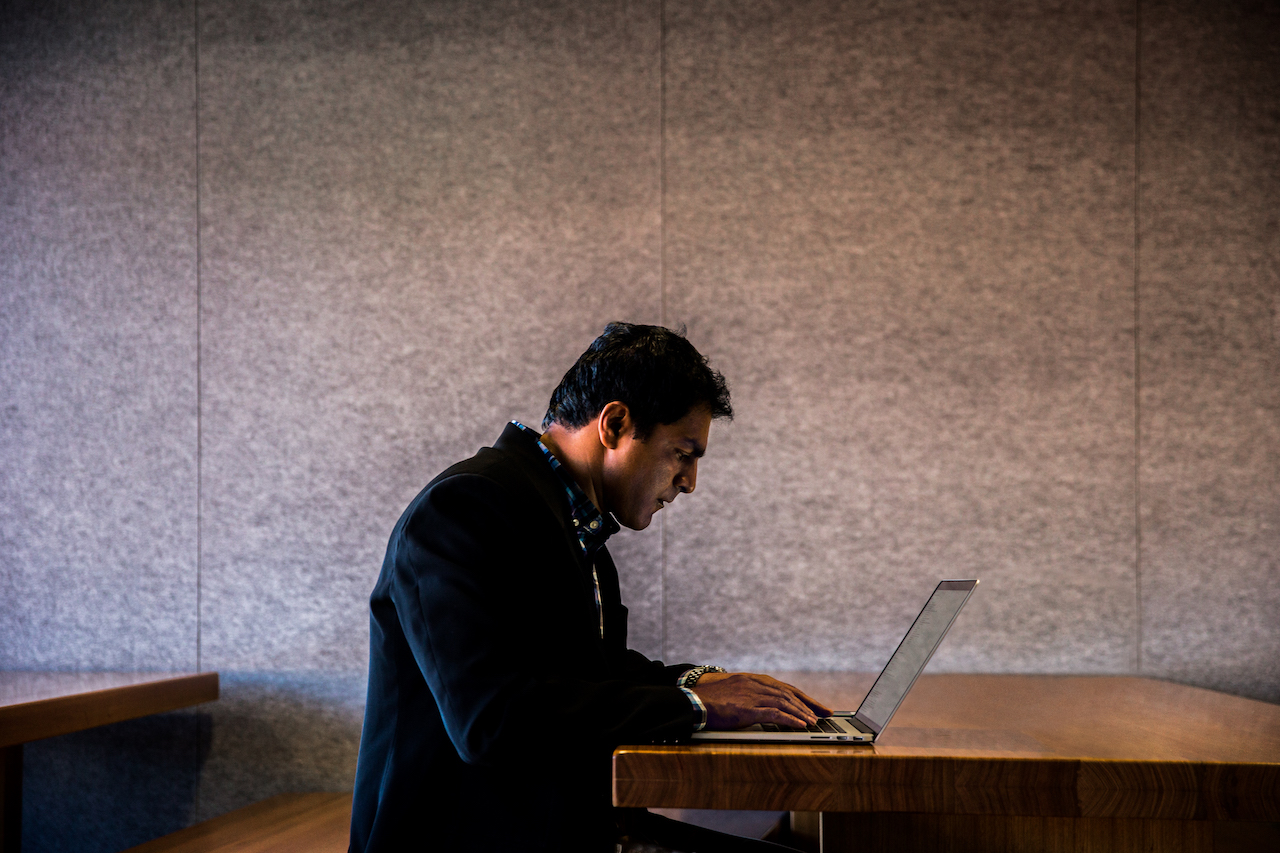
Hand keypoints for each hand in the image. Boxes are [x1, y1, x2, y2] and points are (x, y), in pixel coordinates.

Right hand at [692, 672, 832, 729]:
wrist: (693, 700)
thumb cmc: (711, 700)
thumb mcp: (734, 692)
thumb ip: (750, 695)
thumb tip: (764, 706)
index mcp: (753, 680)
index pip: (784, 688)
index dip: (803, 697)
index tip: (816, 705)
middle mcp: (755, 685)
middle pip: (788, 693)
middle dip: (808, 704)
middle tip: (824, 713)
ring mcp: (752, 696)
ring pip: (784, 702)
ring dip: (801, 713)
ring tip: (814, 721)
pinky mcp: (746, 709)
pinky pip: (773, 713)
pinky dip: (790, 718)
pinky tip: (800, 725)